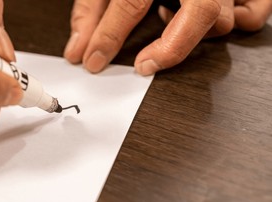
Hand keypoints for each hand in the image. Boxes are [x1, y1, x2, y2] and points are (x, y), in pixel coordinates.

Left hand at [63, 0, 271, 75]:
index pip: (131, 2)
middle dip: (171, 48)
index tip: (92, 60)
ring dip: (197, 34)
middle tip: (144, 65)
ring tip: (169, 27)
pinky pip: (255, 12)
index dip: (108, 37)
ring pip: (225, 18)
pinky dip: (233, 23)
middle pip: (201, 13)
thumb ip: (91, 9)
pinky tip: (201, 21)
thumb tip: (78, 51)